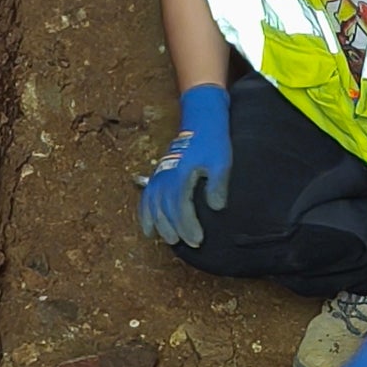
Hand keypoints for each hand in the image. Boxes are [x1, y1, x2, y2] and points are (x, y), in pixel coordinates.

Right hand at [139, 84, 230, 246]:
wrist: (201, 122)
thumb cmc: (213, 143)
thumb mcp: (222, 162)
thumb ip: (217, 185)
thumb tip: (217, 207)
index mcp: (181, 175)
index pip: (181, 207)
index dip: (188, 226)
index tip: (198, 240)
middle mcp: (165, 178)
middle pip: (166, 210)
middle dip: (176, 230)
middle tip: (189, 244)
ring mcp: (158, 177)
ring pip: (153, 207)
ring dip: (160, 225)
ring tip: (170, 240)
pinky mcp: (157, 176)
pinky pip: (145, 200)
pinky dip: (145, 216)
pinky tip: (149, 231)